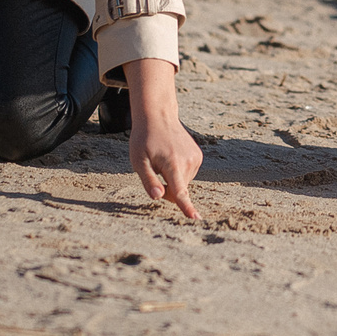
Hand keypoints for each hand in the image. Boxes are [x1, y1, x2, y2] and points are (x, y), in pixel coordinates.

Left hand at [125, 57, 200, 219]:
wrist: (158, 116)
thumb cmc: (144, 139)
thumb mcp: (139, 161)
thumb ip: (149, 180)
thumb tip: (158, 197)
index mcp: (173, 164)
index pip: (180, 191)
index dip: (187, 207)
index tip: (196, 219)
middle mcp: (189, 162)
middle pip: (178, 191)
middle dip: (166, 188)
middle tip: (154, 169)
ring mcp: (196, 158)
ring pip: (183, 184)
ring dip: (172, 179)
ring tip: (162, 159)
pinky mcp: (198, 156)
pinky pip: (187, 175)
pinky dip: (178, 172)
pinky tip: (170, 157)